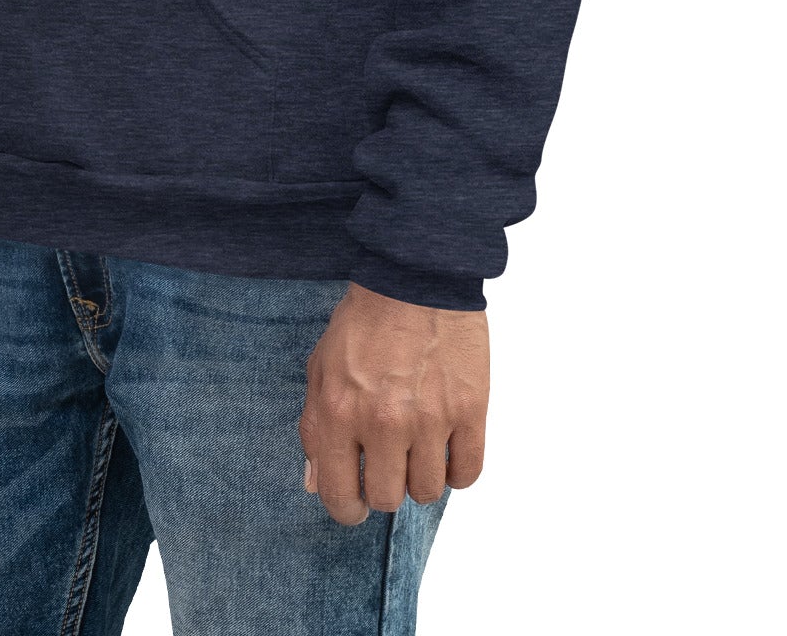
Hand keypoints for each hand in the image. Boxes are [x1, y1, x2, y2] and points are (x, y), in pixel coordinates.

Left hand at [298, 282, 488, 526]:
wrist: (414, 277)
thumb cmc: (364, 321)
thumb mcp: (320, 367)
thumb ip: (316, 427)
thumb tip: (317, 482)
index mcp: (339, 412)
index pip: (339, 494)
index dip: (346, 508)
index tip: (355, 503)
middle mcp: (383, 423)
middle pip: (386, 498)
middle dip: (384, 487)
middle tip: (388, 463)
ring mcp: (430, 419)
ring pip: (427, 491)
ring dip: (420, 476)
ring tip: (418, 448)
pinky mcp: (470, 411)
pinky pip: (467, 473)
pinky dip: (456, 470)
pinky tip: (446, 447)